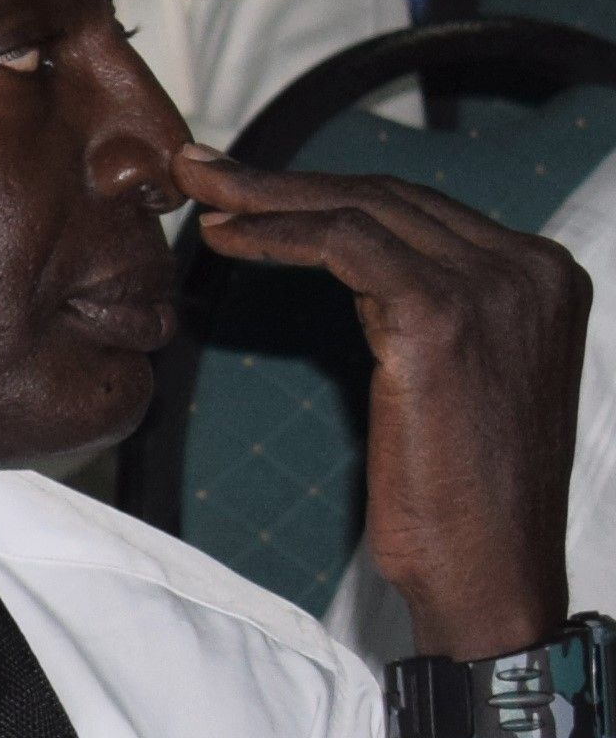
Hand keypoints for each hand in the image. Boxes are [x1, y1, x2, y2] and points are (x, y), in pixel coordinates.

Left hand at [181, 144, 585, 655]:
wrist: (488, 570)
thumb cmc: (458, 499)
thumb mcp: (455, 383)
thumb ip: (425, 314)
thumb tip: (359, 271)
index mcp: (542, 277)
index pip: (418, 211)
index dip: (324, 193)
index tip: (247, 188)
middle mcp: (531, 269)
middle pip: (389, 199)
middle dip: (286, 181)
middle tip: (201, 166)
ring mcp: (496, 286)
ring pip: (363, 210)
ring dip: (267, 197)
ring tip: (196, 190)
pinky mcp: (444, 317)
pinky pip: (346, 246)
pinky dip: (278, 233)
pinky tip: (225, 238)